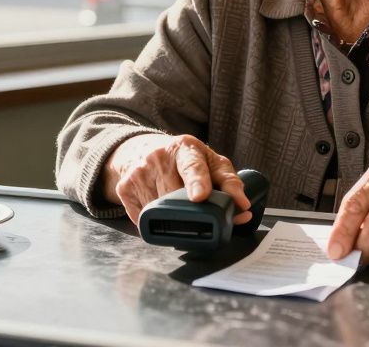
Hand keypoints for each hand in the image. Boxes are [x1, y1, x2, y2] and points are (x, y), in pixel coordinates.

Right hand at [102, 133, 252, 228]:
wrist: (143, 150)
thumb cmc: (184, 160)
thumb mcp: (210, 162)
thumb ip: (229, 183)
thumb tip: (243, 207)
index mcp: (184, 148)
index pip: (192, 166)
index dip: (197, 182)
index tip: (201, 196)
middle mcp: (158, 158)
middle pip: (177, 196)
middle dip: (191, 211)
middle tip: (198, 211)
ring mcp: (138, 173)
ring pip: (161, 211)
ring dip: (174, 219)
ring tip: (177, 205)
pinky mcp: (125, 188)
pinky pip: (144, 219)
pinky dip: (156, 221)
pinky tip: (160, 207)